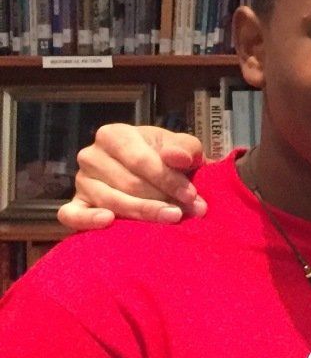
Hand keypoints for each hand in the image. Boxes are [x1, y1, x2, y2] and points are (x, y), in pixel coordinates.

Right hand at [56, 124, 205, 230]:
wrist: (154, 173)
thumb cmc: (167, 158)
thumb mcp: (182, 147)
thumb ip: (184, 149)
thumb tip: (177, 157)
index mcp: (113, 135)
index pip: (140, 160)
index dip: (168, 179)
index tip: (192, 195)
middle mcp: (91, 156)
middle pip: (128, 183)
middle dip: (162, 199)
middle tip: (190, 211)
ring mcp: (81, 182)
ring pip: (111, 201)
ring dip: (143, 212)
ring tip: (172, 218)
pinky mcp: (74, 205)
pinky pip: (72, 215)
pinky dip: (88, 220)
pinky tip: (109, 221)